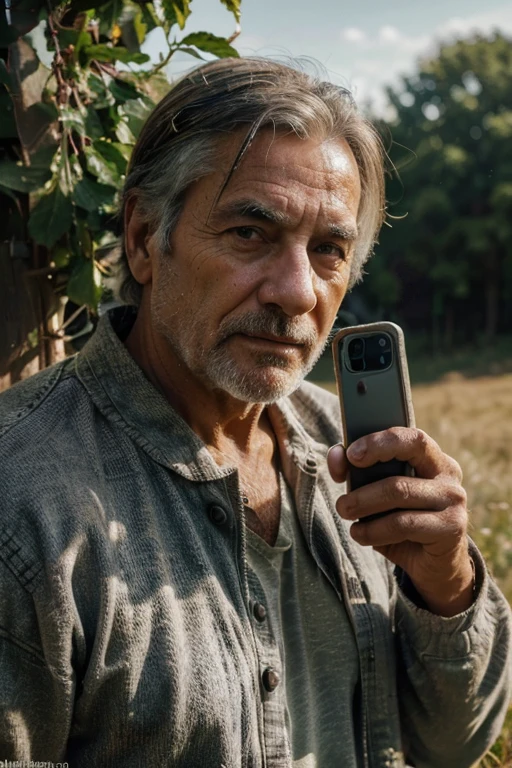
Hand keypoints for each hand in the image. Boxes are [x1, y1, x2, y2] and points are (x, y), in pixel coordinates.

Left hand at [327, 427, 473, 616]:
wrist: (434, 566)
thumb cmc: (402, 522)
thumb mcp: (378, 494)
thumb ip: (359, 471)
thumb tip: (336, 456)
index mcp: (432, 457)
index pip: (410, 436)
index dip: (379, 441)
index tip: (351, 454)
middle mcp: (448, 474)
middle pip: (412, 451)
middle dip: (372, 462)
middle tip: (342, 492)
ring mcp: (453, 500)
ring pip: (399, 490)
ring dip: (363, 503)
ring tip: (345, 513)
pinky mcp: (451, 527)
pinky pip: (403, 523)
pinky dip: (374, 529)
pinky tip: (360, 534)